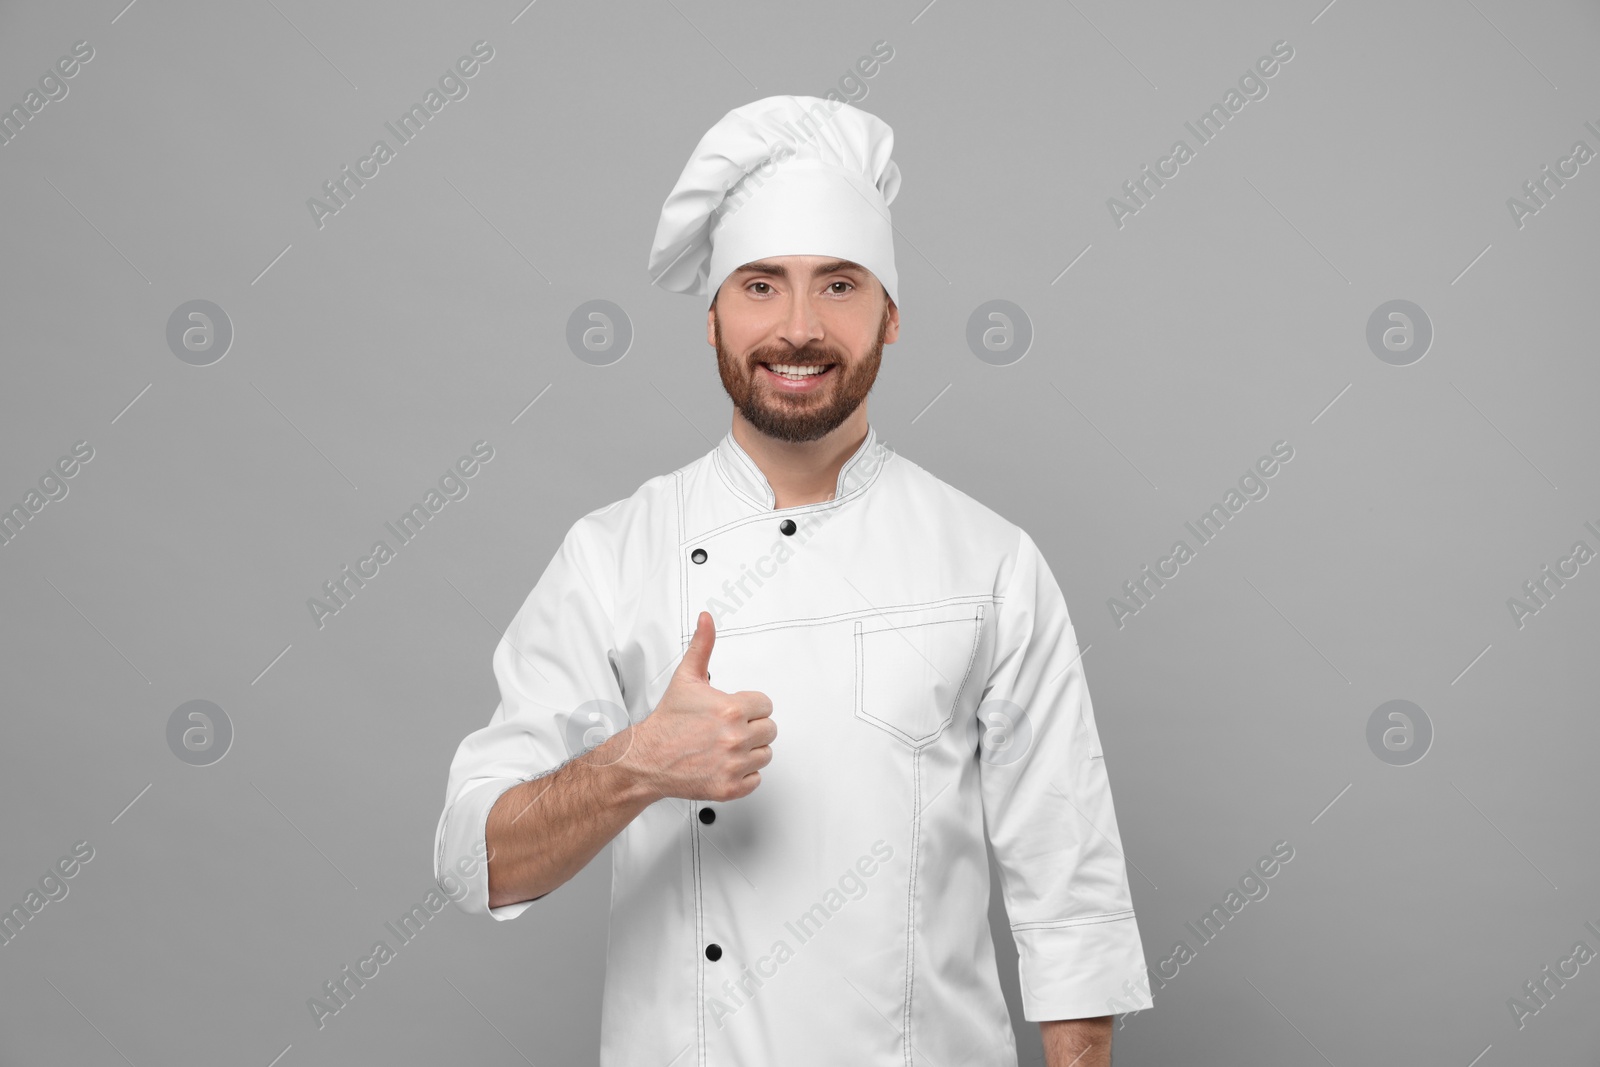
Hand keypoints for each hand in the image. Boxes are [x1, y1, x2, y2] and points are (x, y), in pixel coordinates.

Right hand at [619, 611, 774, 801]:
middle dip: (751, 728)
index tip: (732, 711)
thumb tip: (706, 619)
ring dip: (750, 751)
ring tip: (724, 746)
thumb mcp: (687, 678)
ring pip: (765, 754)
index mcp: (731, 709)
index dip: (749, 706)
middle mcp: (735, 738)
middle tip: (727, 729)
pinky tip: (724, 764)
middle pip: (769, 730)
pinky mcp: (730, 788)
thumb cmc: (668, 722)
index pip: (766, 705)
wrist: (647, 759)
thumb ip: (702, 646)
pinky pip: (756, 779)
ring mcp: (733, 765)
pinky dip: (743, 775)